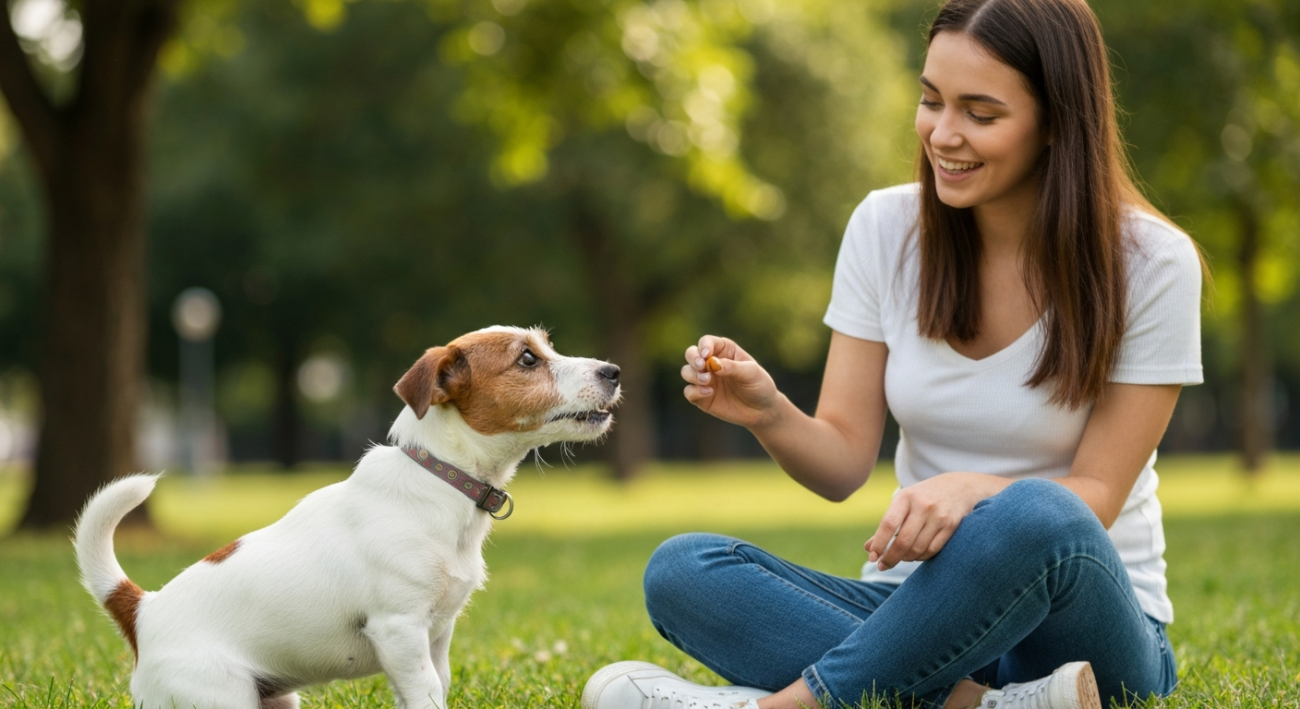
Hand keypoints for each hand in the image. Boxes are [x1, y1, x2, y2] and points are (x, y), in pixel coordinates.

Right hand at [681, 335, 781, 429]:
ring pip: (687, 371)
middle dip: (693, 358)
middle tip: (701, 366)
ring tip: (707, 381)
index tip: (707, 355)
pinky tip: (709, 393)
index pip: (707, 342)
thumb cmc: (759, 386)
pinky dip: (694, 391)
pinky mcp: (701, 397)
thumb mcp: (751, 373)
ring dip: (693, 375)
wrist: (762, 411)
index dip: (704, 346)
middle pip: (691, 353)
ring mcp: (705, 380)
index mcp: (724, 350)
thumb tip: (713, 363)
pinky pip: (689, 391)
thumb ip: (732, 367)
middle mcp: (711, 363)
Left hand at [863, 472, 1003, 570]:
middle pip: (903, 541)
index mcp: (905, 497)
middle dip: (891, 557)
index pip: (888, 524)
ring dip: (906, 558)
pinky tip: (916, 555)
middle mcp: (923, 506)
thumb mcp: (903, 503)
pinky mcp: (952, 526)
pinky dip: (921, 557)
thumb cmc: (923, 497)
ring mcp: (939, 516)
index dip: (879, 544)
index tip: (872, 558)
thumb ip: (887, 525)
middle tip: (883, 566)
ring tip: (901, 558)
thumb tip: (868, 549)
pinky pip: (932, 550)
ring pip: (918, 549)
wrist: (959, 487)